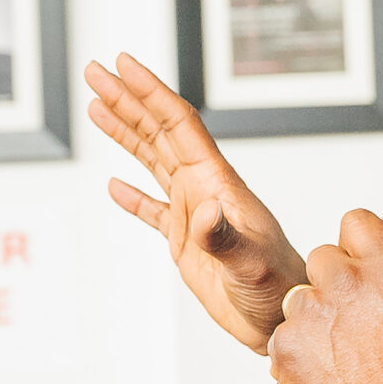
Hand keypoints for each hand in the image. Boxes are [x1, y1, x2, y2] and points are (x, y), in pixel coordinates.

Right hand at [86, 53, 307, 350]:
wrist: (285, 317)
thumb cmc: (279, 288)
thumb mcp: (252, 263)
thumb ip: (225, 238)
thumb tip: (203, 211)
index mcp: (218, 184)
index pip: (179, 125)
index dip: (151, 93)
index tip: (124, 66)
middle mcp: (204, 189)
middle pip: (159, 132)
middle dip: (128, 99)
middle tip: (97, 70)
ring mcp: (194, 213)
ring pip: (153, 161)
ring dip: (125, 132)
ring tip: (97, 105)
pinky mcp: (187, 243)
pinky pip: (153, 209)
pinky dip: (133, 196)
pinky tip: (115, 185)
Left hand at [267, 209, 382, 383]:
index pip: (356, 222)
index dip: (360, 240)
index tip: (361, 256)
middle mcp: (343, 287)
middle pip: (323, 257)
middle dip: (336, 280)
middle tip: (353, 314)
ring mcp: (309, 316)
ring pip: (300, 297)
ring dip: (315, 316)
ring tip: (340, 351)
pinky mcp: (285, 347)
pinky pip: (285, 334)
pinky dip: (299, 349)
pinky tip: (326, 370)